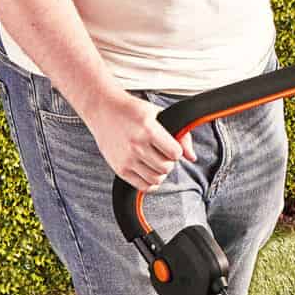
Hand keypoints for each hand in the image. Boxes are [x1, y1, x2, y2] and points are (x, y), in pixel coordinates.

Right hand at [80, 86, 196, 191]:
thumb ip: (180, 135)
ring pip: (157, 179)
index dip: (176, 151)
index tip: (169, 146)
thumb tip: (192, 158)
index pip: (175, 153)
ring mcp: (126, 158)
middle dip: (168, 162)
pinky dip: (151, 183)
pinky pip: (143, 187)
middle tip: (161, 154)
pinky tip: (148, 171)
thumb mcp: (158, 114)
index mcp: (147, 128)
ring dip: (160, 172)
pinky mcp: (119, 168)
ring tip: (154, 161)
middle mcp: (136, 144)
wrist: (101, 107)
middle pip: (167, 168)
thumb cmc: (131, 110)